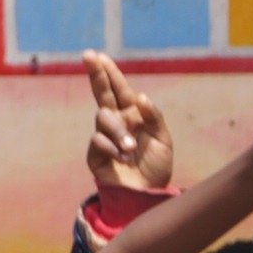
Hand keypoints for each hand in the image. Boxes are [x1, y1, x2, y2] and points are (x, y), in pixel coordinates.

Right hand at [82, 51, 172, 191]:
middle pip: (102, 94)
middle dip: (96, 74)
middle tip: (88, 56)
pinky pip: (98, 141)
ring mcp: (104, 138)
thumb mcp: (163, 139)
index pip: (119, 89)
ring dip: (118, 131)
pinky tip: (122, 159)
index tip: (97, 56)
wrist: (147, 196)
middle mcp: (117, 122)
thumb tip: (140, 98)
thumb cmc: (156, 167)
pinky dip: (112, 148)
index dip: (108, 72)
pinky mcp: (95, 155)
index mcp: (133, 115)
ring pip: (103, 118)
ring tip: (130, 149)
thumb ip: (153, 116)